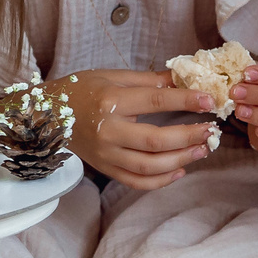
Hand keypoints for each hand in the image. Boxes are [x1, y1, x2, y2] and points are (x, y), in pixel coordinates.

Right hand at [54, 69, 217, 191]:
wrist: (46, 115)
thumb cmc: (81, 90)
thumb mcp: (113, 76)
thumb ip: (149, 80)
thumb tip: (184, 77)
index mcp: (111, 101)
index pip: (155, 101)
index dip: (185, 101)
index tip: (209, 100)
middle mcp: (108, 130)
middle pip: (155, 140)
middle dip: (188, 137)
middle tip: (211, 131)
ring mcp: (106, 154)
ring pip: (148, 166)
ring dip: (181, 160)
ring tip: (202, 150)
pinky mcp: (105, 168)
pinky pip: (136, 182)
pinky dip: (160, 181)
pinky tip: (180, 170)